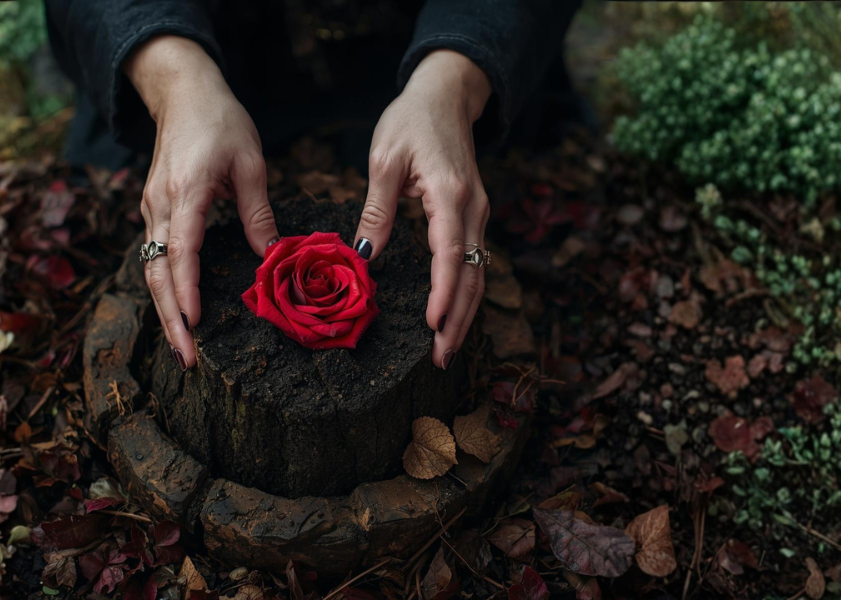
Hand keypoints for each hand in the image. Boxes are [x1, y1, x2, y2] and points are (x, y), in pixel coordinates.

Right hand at [125, 36, 279, 369]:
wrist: (183, 94)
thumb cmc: (221, 120)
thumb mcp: (251, 162)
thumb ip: (258, 213)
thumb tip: (272, 258)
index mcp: (186, 190)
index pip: (181, 249)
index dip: (186, 290)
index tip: (195, 323)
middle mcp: (160, 203)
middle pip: (157, 271)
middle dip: (171, 318)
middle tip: (188, 358)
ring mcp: (151, 207)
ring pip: (151, 268)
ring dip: (165, 310)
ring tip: (184, 347)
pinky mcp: (153, 210)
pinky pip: (154, 256)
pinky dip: (165, 288)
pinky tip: (180, 313)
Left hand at [354, 50, 491, 369]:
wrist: (445, 96)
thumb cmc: (411, 121)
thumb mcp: (384, 161)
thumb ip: (376, 212)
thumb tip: (362, 257)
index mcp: (450, 193)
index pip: (450, 252)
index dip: (444, 292)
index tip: (433, 325)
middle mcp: (473, 208)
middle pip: (472, 274)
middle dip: (458, 319)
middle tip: (441, 358)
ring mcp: (477, 213)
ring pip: (477, 273)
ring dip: (464, 313)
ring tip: (445, 350)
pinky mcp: (472, 216)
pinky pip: (472, 262)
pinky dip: (464, 293)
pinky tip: (450, 318)